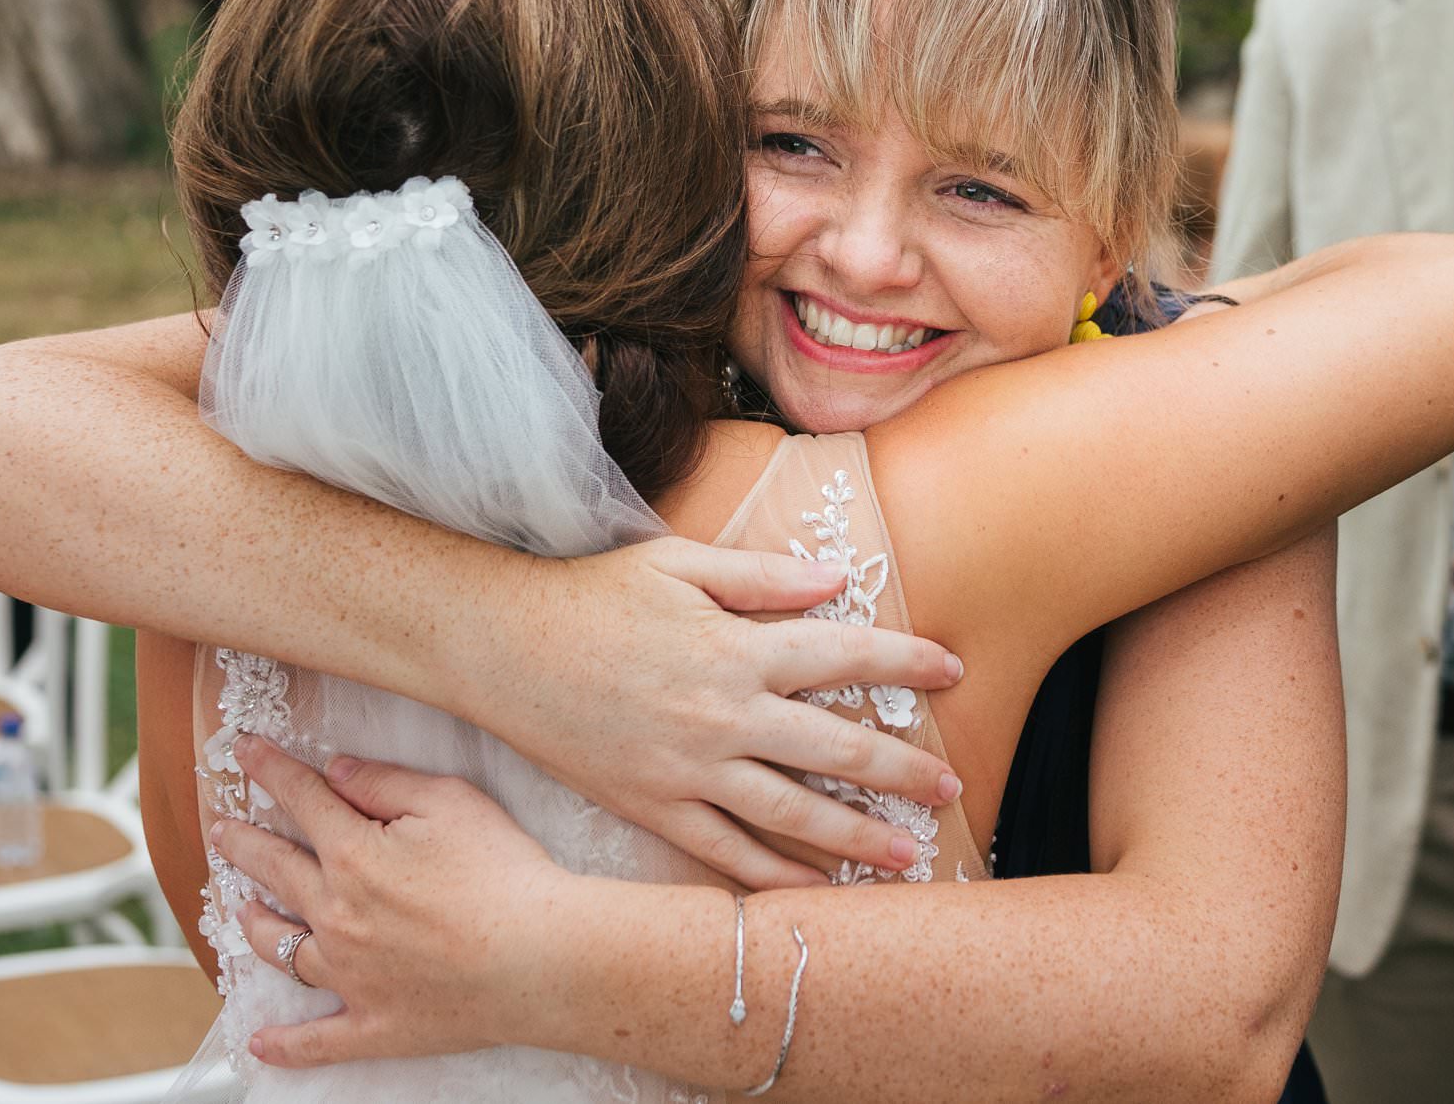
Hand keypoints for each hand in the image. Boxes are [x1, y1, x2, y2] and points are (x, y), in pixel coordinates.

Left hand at [214, 735, 566, 1066]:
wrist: (541, 956)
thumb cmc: (505, 873)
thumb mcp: (451, 802)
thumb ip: (385, 783)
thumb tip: (335, 771)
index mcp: (354, 854)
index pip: (302, 800)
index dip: (268, 770)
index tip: (242, 751)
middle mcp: (336, 915)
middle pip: (276, 870)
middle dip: (243, 844)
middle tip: (222, 830)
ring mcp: (350, 975)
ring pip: (281, 948)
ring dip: (254, 924)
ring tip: (241, 910)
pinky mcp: (374, 1023)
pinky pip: (316, 1041)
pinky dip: (284, 1045)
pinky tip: (260, 1045)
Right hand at [476, 536, 963, 888]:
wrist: (499, 647)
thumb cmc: (591, 595)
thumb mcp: (678, 563)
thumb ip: (762, 577)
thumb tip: (835, 584)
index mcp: (736, 647)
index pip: (845, 656)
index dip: (906, 664)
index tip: (954, 671)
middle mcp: (722, 715)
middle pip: (835, 749)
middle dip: (903, 771)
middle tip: (952, 788)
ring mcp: (687, 769)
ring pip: (790, 814)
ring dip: (855, 837)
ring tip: (907, 858)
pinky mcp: (651, 807)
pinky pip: (723, 852)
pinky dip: (770, 875)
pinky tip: (811, 891)